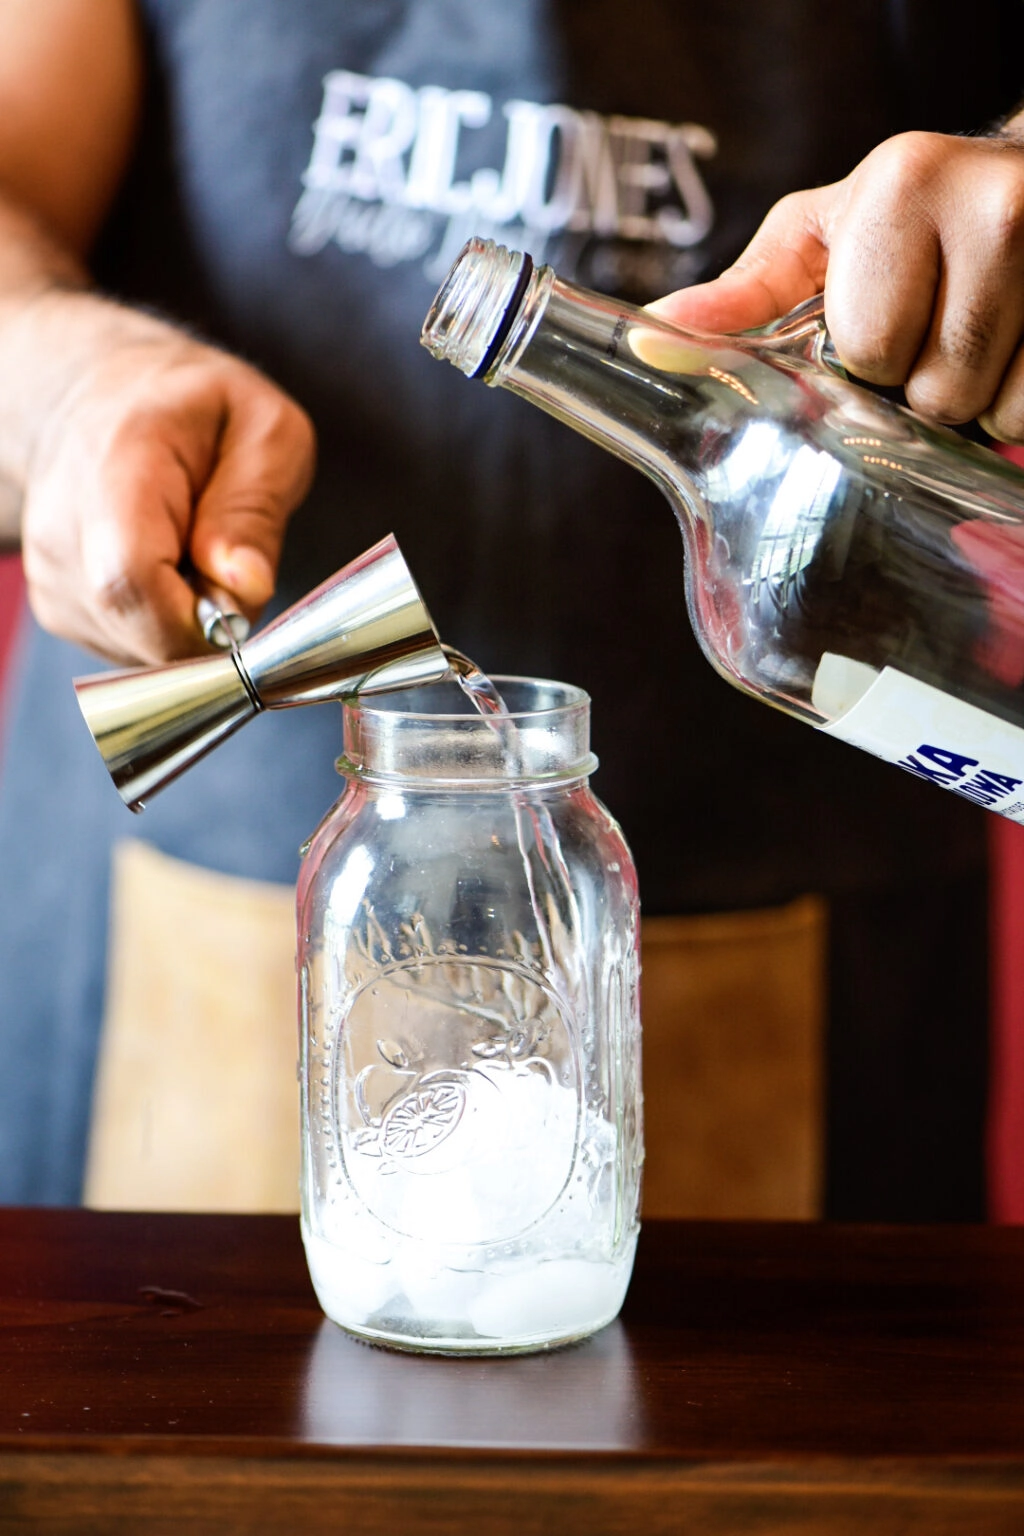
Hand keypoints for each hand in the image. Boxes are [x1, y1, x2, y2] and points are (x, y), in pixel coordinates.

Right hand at [20, 293, 314, 664]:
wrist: (104, 396)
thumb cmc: (193, 410)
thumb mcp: (263, 430)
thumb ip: (256, 510)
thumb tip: (245, 588)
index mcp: (117, 472)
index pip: (132, 582)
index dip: (200, 617)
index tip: (242, 588)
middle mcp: (63, 531)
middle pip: (143, 631)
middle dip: (210, 622)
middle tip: (229, 562)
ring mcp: (52, 577)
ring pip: (144, 651)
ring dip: (190, 623)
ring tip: (193, 553)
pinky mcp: (59, 609)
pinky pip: (134, 650)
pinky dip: (167, 625)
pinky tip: (169, 570)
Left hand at [647, 126, 1023, 441]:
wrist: (1018, 183)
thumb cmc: (905, 221)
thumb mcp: (820, 242)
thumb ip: (744, 298)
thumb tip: (649, 342)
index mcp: (906, 185)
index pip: (871, 348)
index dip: (869, 359)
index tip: (882, 321)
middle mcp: (997, 208)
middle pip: (936, 393)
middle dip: (921, 389)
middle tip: (931, 337)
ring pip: (996, 412)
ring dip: (975, 404)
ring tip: (973, 343)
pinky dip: (1018, 409)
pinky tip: (1013, 356)